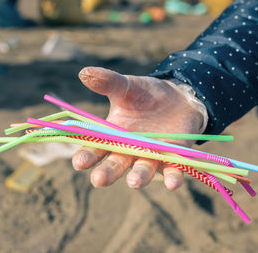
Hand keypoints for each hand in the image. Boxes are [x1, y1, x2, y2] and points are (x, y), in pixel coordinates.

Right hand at [73, 67, 204, 189]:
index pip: (95, 149)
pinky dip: (172, 177)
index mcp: (113, 136)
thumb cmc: (145, 94)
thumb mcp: (126, 86)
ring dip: (138, 177)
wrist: (178, 97)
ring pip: (143, 169)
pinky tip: (173, 185)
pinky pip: (173, 169)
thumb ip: (107, 82)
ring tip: (133, 182)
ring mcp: (152, 155)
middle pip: (116, 164)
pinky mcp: (175, 155)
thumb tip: (84, 72)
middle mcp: (130, 150)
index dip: (86, 156)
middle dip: (107, 173)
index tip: (78, 162)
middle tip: (98, 180)